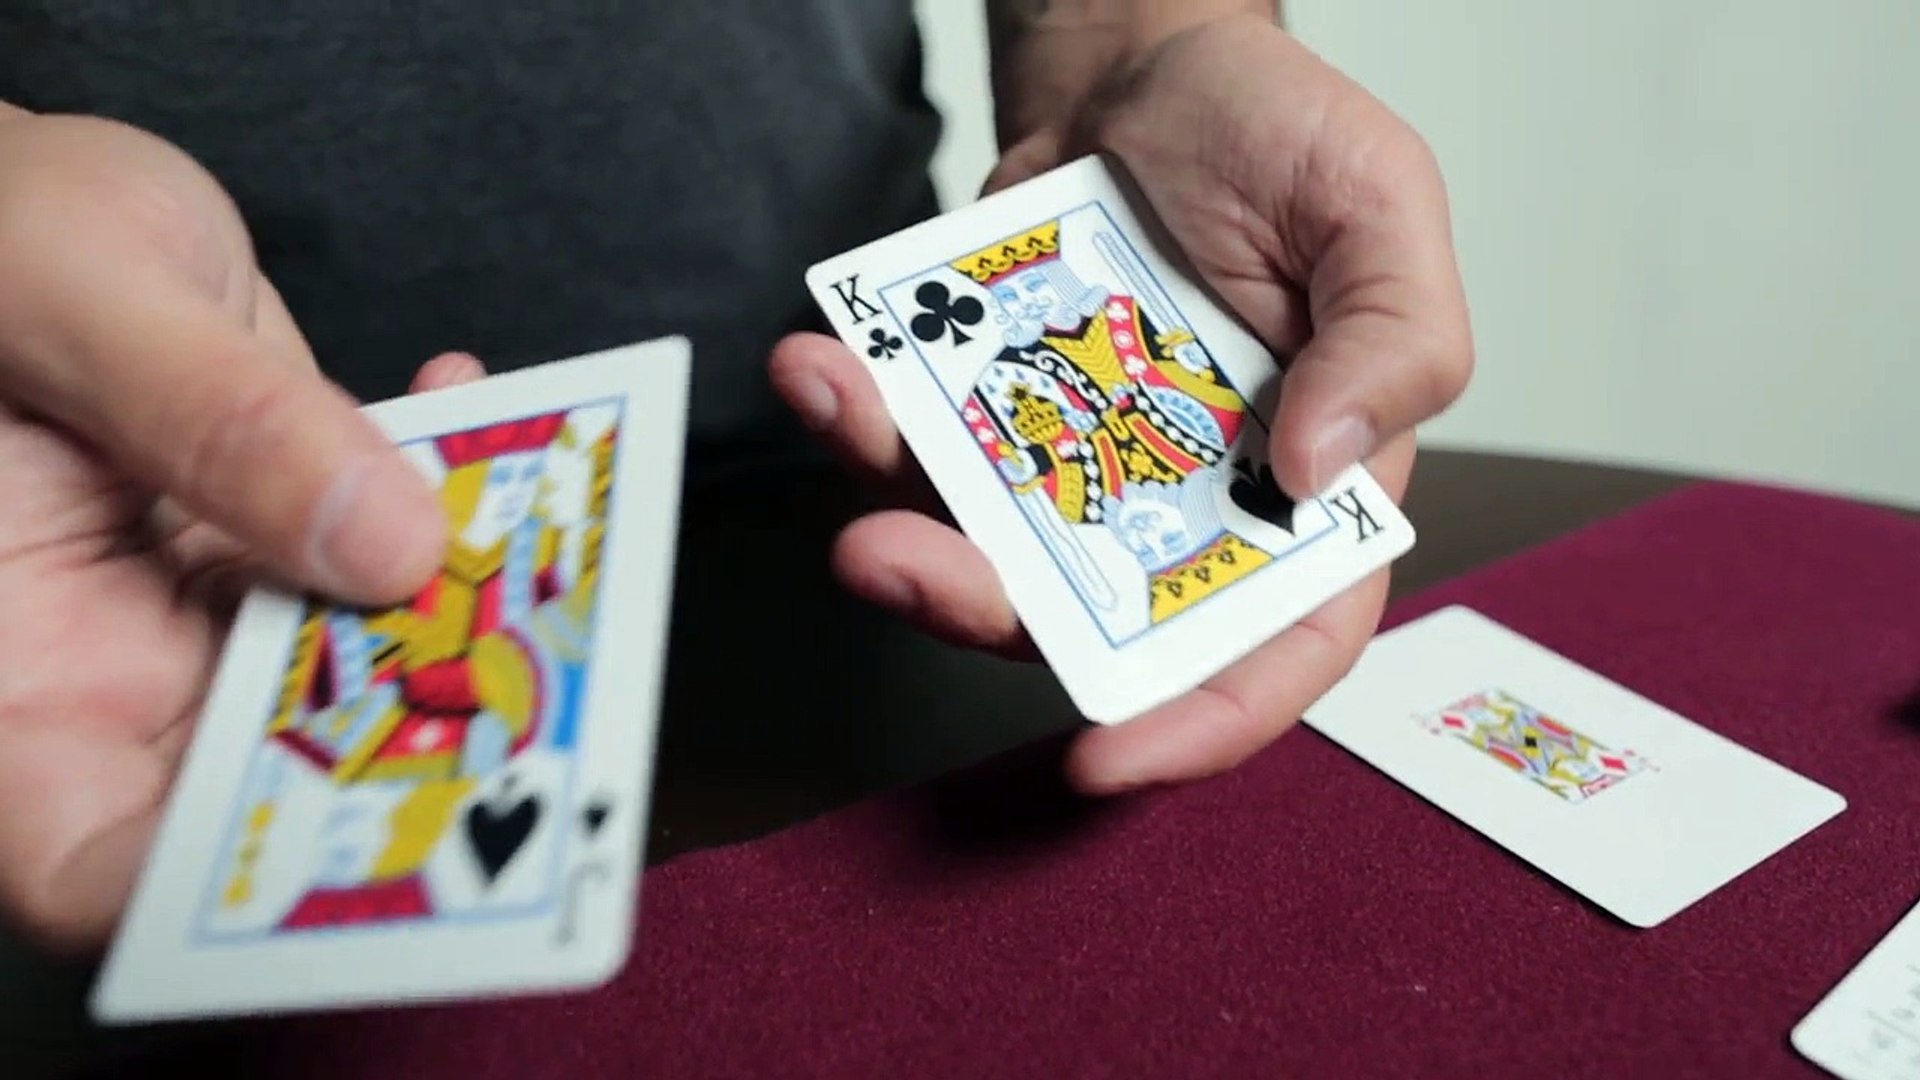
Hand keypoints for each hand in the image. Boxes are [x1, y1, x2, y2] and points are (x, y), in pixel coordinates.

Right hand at [0, 111, 468, 950]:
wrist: (5, 187)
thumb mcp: (73, 290)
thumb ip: (217, 417)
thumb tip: (392, 544)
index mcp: (2, 667)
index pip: (94, 863)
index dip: (225, 897)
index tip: (375, 839)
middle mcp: (97, 671)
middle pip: (259, 790)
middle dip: (404, 754)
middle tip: (532, 688)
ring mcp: (192, 618)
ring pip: (348, 676)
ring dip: (453, 621)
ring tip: (543, 552)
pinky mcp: (268, 551)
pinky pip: (376, 567)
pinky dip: (440, 509)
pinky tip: (481, 424)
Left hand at [770, 15, 1470, 793]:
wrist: (1146, 63)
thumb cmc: (1278, 135)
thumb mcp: (1380, 207)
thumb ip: (1393, 341)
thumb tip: (1321, 472)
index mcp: (1308, 486)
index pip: (1281, 643)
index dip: (1203, 720)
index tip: (1104, 756)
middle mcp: (1184, 500)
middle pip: (1094, 616)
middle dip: (984, 610)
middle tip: (895, 560)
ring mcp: (1076, 463)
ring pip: (983, 547)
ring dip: (894, 514)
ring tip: (838, 411)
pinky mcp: (990, 411)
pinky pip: (916, 446)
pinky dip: (856, 415)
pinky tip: (822, 358)